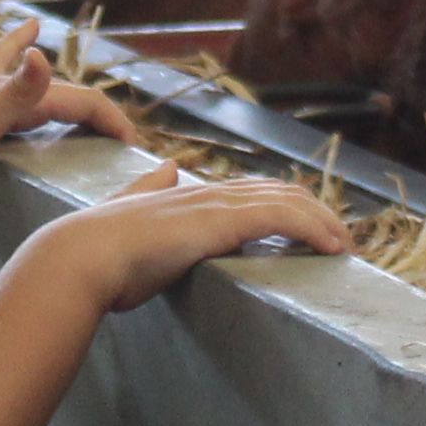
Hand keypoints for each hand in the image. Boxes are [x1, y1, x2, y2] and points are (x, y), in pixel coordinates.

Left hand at [0, 22, 137, 185]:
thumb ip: (19, 89)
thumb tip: (45, 54)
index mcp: (15, 91)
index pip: (79, 101)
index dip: (111, 121)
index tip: (134, 149)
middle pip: (55, 90)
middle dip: (86, 101)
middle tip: (114, 122)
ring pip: (17, 77)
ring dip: (38, 68)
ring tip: (36, 39)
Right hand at [5, 163, 353, 323]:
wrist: (80, 258)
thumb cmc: (97, 253)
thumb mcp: (129, 216)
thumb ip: (146, 192)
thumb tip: (165, 167)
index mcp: (187, 196)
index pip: (248, 190)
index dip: (282, 203)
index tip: (307, 226)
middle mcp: (206, 193)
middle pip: (277, 191)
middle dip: (314, 212)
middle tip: (339, 240)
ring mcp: (215, 206)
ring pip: (287, 201)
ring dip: (323, 222)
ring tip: (345, 246)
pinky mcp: (221, 223)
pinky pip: (282, 218)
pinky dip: (313, 229)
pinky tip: (332, 247)